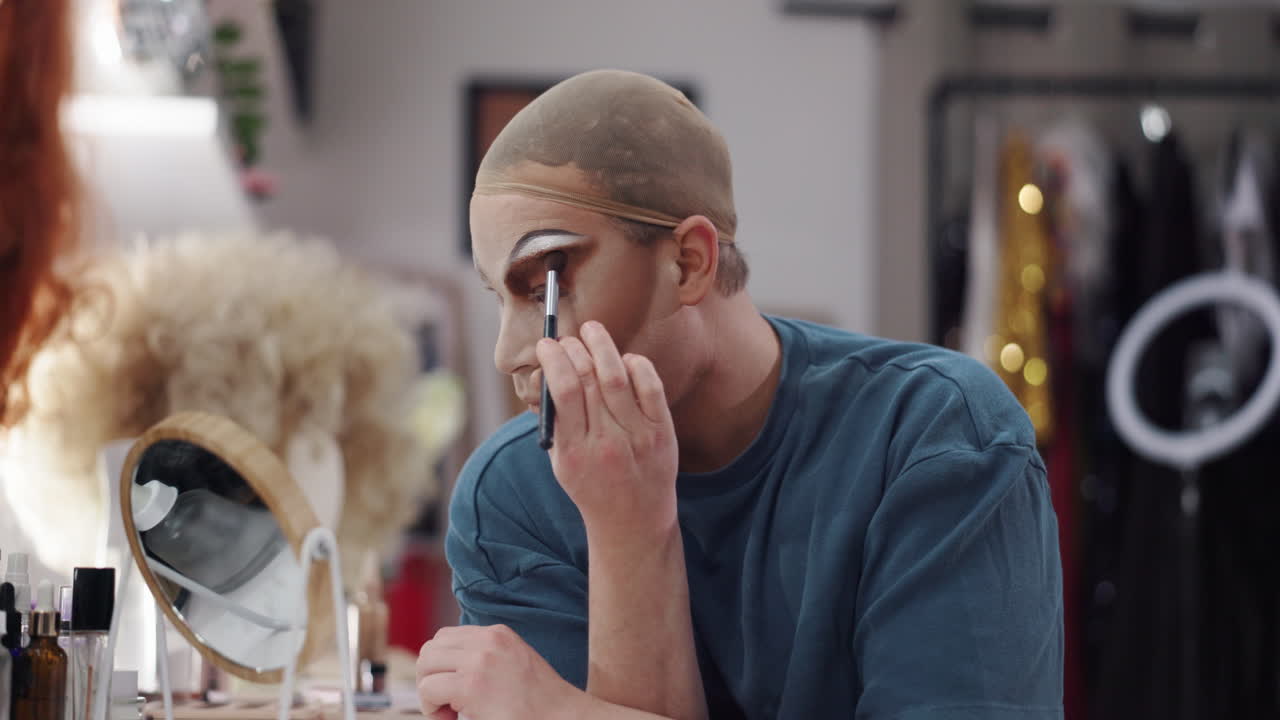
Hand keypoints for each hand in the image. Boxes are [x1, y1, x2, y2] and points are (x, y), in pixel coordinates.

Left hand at [416, 624, 584, 719]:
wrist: (561, 717)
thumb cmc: (538, 702)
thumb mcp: (513, 662)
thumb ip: (486, 656)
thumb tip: (448, 668)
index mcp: (498, 634)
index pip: (447, 637)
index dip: (442, 666)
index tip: (453, 690)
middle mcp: (488, 640)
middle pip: (431, 648)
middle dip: (430, 676)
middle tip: (447, 704)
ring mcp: (479, 660)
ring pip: (425, 664)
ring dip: (429, 691)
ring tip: (448, 712)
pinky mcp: (471, 685)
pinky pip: (428, 688)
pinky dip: (431, 707)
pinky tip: (450, 718)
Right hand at [536, 321, 678, 538]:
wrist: (634, 522)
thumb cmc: (591, 487)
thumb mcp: (561, 463)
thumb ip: (554, 422)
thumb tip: (548, 370)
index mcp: (575, 451)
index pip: (563, 391)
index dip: (554, 359)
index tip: (546, 345)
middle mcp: (607, 442)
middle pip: (588, 378)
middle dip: (574, 349)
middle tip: (567, 338)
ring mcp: (638, 436)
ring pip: (617, 377)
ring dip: (602, 346)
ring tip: (592, 330)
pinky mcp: (662, 432)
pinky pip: (651, 387)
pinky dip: (636, 365)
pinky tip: (624, 358)